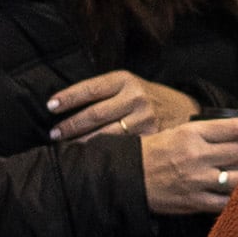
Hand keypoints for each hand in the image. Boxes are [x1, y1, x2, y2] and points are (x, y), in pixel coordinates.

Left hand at [46, 70, 194, 142]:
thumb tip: (68, 105)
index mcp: (126, 80)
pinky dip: (102, 152)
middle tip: (54, 134)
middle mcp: (135, 97)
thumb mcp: (131, 85)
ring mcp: (144, 118)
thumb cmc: (150, 98)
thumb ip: (106, 92)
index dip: (68, 98)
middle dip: (70, 125)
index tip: (50, 106)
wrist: (187, 111)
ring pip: (105, 134)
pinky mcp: (150, 137)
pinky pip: (120, 147)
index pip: (90, 89)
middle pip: (94, 114)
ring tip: (66, 148)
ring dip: (82, 142)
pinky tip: (90, 156)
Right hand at [137, 114, 237, 215]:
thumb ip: (205, 133)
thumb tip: (236, 134)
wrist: (129, 177)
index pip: (234, 128)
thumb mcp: (178, 132)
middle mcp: (197, 155)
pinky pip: (227, 201)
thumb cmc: (153, 152)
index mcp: (192, 134)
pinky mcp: (196, 201)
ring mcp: (198, 180)